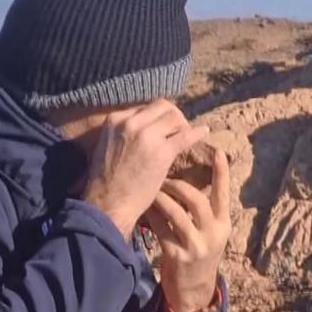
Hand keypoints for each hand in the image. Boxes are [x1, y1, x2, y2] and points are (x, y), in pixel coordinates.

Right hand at [82, 99, 207, 236]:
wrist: (109, 204)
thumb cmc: (106, 182)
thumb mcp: (107, 146)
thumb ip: (123, 133)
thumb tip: (144, 128)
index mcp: (116, 120)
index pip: (145, 107)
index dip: (158, 117)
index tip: (164, 127)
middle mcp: (130, 122)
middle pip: (162, 107)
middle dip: (174, 116)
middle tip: (179, 129)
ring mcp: (146, 135)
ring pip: (175, 117)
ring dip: (183, 125)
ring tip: (186, 136)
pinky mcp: (162, 151)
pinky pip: (185, 135)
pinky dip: (197, 133)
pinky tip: (204, 132)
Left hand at [143, 147, 231, 311]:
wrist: (193, 290)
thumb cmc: (199, 252)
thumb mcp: (209, 233)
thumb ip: (205, 211)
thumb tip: (191, 180)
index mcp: (223, 224)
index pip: (224, 193)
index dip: (221, 172)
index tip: (216, 151)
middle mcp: (213, 234)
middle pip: (197, 200)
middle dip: (178, 184)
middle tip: (164, 175)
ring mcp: (195, 246)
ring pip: (176, 213)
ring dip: (161, 197)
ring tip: (152, 188)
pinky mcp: (177, 256)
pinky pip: (161, 229)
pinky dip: (152, 215)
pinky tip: (145, 206)